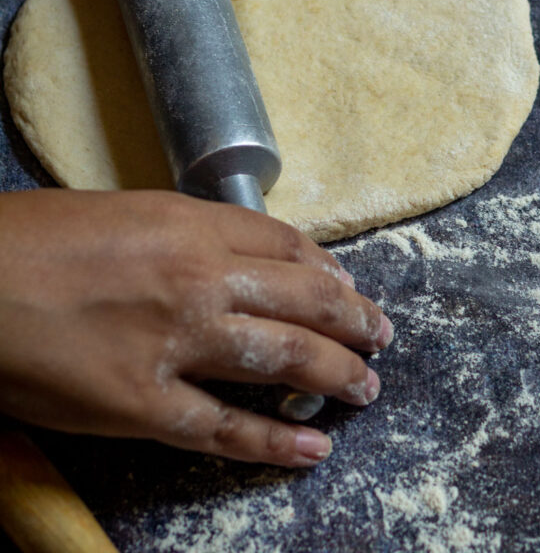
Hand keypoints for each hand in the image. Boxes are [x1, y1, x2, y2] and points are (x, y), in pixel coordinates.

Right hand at [0, 190, 392, 466]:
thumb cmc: (36, 238)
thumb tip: (231, 255)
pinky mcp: (144, 406)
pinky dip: (276, 444)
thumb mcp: (123, 212)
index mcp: (189, 223)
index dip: (326, 268)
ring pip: (285, 360)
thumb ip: (184, 233)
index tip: (346, 284)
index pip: (285, 244)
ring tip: (367, 385)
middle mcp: (198, 278)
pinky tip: (313, 450)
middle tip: (380, 333)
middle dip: (353, 318)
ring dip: (337, 373)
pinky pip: (226, 429)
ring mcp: (176, 343)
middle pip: (304, 299)